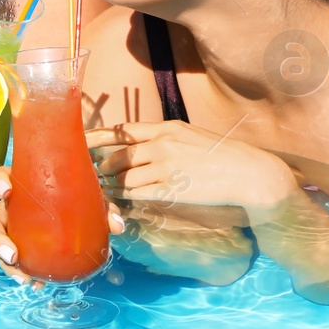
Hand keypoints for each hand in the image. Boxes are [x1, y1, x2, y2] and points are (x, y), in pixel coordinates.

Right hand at [0, 165, 124, 286]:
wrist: (77, 207)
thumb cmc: (76, 195)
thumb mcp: (90, 196)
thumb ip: (103, 208)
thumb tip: (116, 227)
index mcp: (23, 185)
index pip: (2, 177)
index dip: (0, 183)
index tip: (7, 192)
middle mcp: (11, 208)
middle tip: (13, 256)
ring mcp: (11, 229)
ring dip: (7, 266)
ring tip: (25, 280)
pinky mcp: (17, 246)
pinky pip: (14, 262)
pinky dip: (24, 273)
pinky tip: (37, 284)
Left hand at [87, 122, 298, 213]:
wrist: (246, 171)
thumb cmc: (220, 154)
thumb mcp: (190, 135)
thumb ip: (166, 138)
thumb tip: (144, 144)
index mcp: (167, 128)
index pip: (124, 130)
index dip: (100, 136)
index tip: (82, 139)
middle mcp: (163, 144)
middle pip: (119, 155)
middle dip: (100, 165)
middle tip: (87, 172)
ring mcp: (167, 167)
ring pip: (125, 176)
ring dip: (109, 183)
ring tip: (98, 189)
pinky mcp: (172, 189)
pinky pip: (138, 193)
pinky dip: (124, 197)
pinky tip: (117, 200)